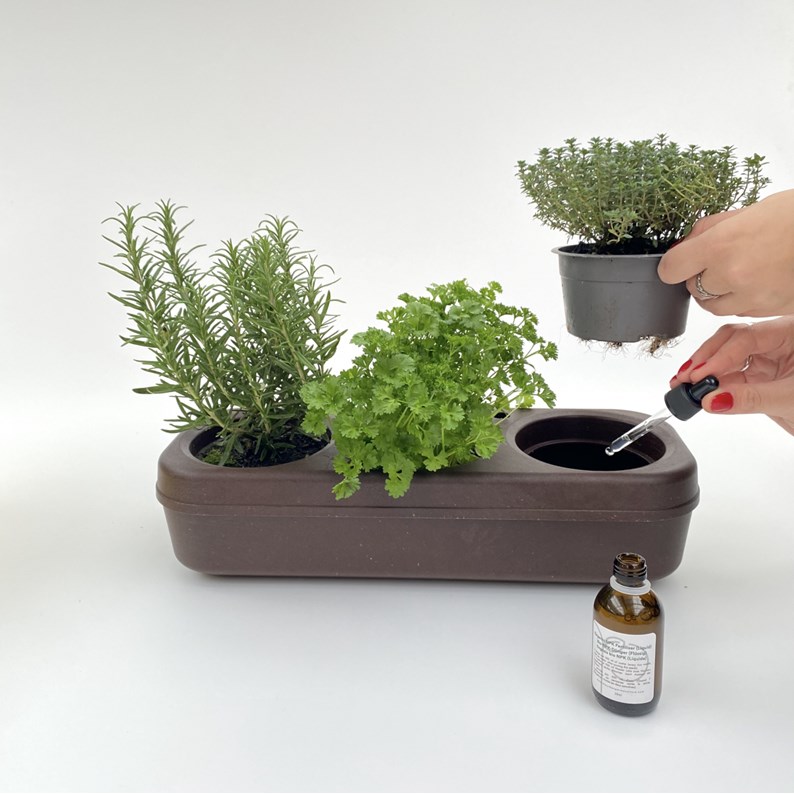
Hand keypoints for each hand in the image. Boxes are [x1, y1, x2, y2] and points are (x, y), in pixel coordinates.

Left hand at [657, 189, 793, 316]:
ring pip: (714, 306)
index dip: (673, 264)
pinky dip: (742, 300)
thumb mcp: (751, 210)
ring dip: (718, 292)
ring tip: (741, 270)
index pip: (670, 268)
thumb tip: (686, 244)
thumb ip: (712, 229)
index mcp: (721, 245)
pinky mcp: (770, 310)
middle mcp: (732, 275)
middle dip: (700, 276)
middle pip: (692, 289)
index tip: (680, 260)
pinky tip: (761, 280)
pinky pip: (741, 311)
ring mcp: (752, 297)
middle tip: (719, 260)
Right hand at [669, 316, 793, 435]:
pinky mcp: (762, 379)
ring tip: (684, 388)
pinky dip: (714, 388)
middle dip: (706, 360)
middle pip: (731, 341)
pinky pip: (732, 379)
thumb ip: (751, 399)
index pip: (746, 338)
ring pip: (727, 360)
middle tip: (685, 379)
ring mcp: (769, 360)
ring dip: (704, 374)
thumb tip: (713, 399)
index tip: (701, 376)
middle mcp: (778, 342)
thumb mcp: (792, 399)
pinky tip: (699, 395)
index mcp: (791, 333)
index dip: (719, 357)